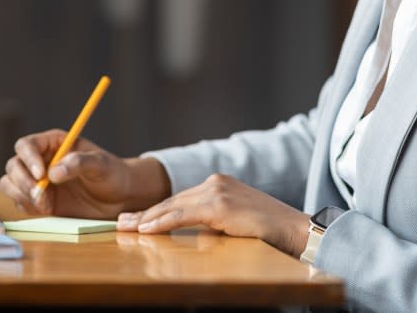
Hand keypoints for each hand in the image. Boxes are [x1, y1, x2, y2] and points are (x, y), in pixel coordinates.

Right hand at [0, 129, 168, 217]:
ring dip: (22, 195)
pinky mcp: (38, 200)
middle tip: (41, 196)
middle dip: (23, 182)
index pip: (26, 145)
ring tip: (45, 205)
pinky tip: (47, 210)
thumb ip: (80, 163)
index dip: (28, 159)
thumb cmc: (112, 174)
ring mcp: (37, 180)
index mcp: (53, 143)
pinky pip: (19, 202)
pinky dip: (27, 207)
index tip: (41, 175)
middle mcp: (40, 160)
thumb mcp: (101, 165)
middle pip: (14, 165)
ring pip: (10, 183)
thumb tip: (54, 172)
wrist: (119, 198)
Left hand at [115, 173, 309, 257]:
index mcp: (218, 184)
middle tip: (120, 222)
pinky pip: (183, 215)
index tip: (135, 220)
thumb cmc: (268, 232)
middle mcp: (215, 182)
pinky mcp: (220, 205)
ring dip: (148, 218)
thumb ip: (211, 223)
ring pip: (173, 206)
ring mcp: (217, 191)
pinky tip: (147, 229)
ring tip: (127, 227)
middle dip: (145, 213)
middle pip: (172, 200)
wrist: (296, 231)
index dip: (155, 211)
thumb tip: (186, 234)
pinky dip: (163, 222)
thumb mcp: (233, 224)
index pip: (179, 199)